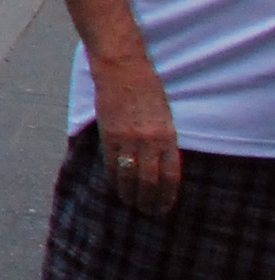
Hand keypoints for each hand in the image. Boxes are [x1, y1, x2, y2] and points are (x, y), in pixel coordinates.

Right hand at [95, 57, 184, 216]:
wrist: (122, 68)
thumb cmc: (146, 88)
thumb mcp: (164, 115)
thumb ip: (163, 140)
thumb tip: (160, 165)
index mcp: (167, 135)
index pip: (170, 175)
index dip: (167, 195)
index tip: (164, 206)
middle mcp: (149, 140)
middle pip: (150, 180)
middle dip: (149, 200)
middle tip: (148, 211)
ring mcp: (127, 138)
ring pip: (130, 176)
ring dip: (131, 194)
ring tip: (131, 204)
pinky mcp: (108, 134)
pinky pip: (111, 164)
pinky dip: (114, 179)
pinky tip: (116, 187)